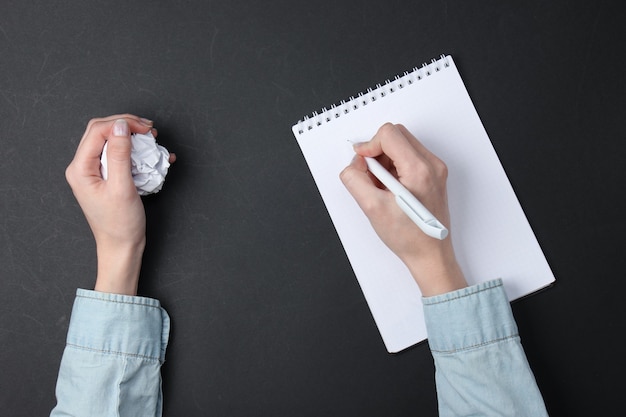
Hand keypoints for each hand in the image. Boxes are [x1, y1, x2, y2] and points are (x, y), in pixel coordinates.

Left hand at [65, 115, 175, 294]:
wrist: (122, 247)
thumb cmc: (120, 224)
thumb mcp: (122, 188)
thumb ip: (119, 155)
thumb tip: (121, 126)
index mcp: (80, 169)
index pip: (98, 131)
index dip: (122, 123)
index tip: (145, 128)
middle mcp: (83, 167)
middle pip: (103, 131)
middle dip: (127, 126)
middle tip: (150, 130)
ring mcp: (94, 171)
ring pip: (112, 141)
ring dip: (133, 138)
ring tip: (152, 141)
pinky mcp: (107, 176)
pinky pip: (119, 155)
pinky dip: (136, 152)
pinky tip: (152, 156)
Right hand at [340, 123, 465, 296]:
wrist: (430, 255)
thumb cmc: (409, 237)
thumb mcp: (372, 208)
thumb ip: (355, 179)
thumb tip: (354, 164)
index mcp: (419, 169)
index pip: (388, 134)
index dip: (369, 146)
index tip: (362, 163)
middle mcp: (432, 165)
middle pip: (396, 135)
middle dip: (377, 152)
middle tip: (371, 176)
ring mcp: (435, 170)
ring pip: (401, 145)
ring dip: (384, 160)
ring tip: (381, 187)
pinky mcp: (433, 176)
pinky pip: (408, 157)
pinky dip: (394, 167)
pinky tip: (390, 189)